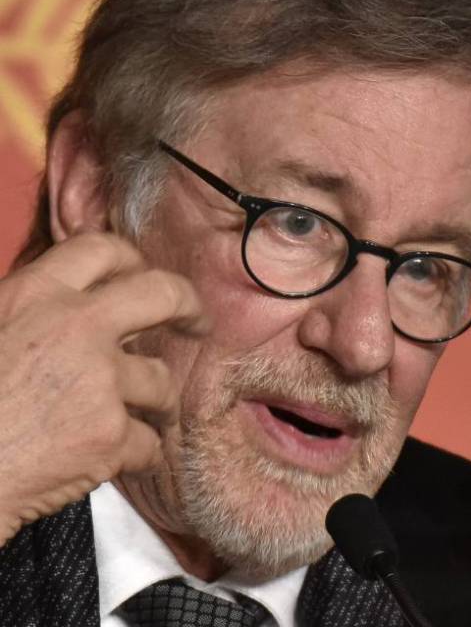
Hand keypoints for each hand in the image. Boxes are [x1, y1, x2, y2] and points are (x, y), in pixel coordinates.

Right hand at [0, 233, 208, 543]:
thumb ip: (34, 314)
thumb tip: (79, 307)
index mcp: (35, 295)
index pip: (102, 250)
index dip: (132, 262)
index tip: (145, 277)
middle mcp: (75, 327)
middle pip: (164, 294)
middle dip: (189, 308)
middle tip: (196, 324)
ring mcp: (99, 381)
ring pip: (161, 383)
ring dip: (153, 406)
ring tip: (127, 420)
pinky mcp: (110, 434)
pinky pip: (149, 444)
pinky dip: (133, 457)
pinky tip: (105, 460)